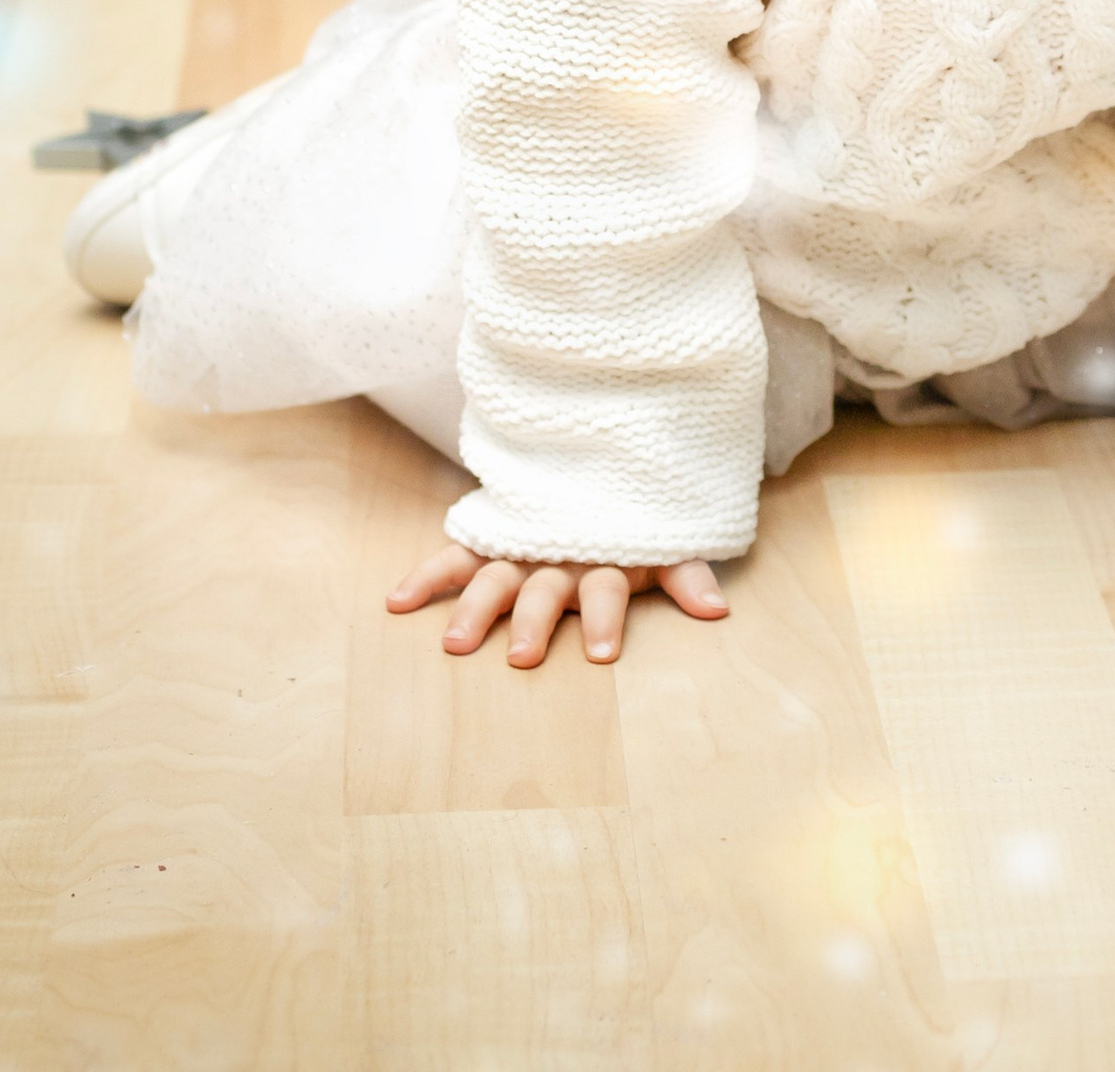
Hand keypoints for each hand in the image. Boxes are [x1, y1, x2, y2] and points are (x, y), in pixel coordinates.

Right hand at [388, 537, 727, 667]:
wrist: (603, 456)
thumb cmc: (634, 523)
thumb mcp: (666, 544)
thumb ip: (687, 573)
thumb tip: (718, 611)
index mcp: (602, 558)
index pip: (605, 590)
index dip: (606, 619)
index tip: (603, 655)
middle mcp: (558, 553)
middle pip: (543, 589)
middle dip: (533, 621)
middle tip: (521, 657)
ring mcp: (520, 547)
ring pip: (494, 578)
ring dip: (475, 608)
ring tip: (454, 644)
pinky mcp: (490, 541)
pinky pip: (454, 557)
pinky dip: (426, 575)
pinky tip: (396, 602)